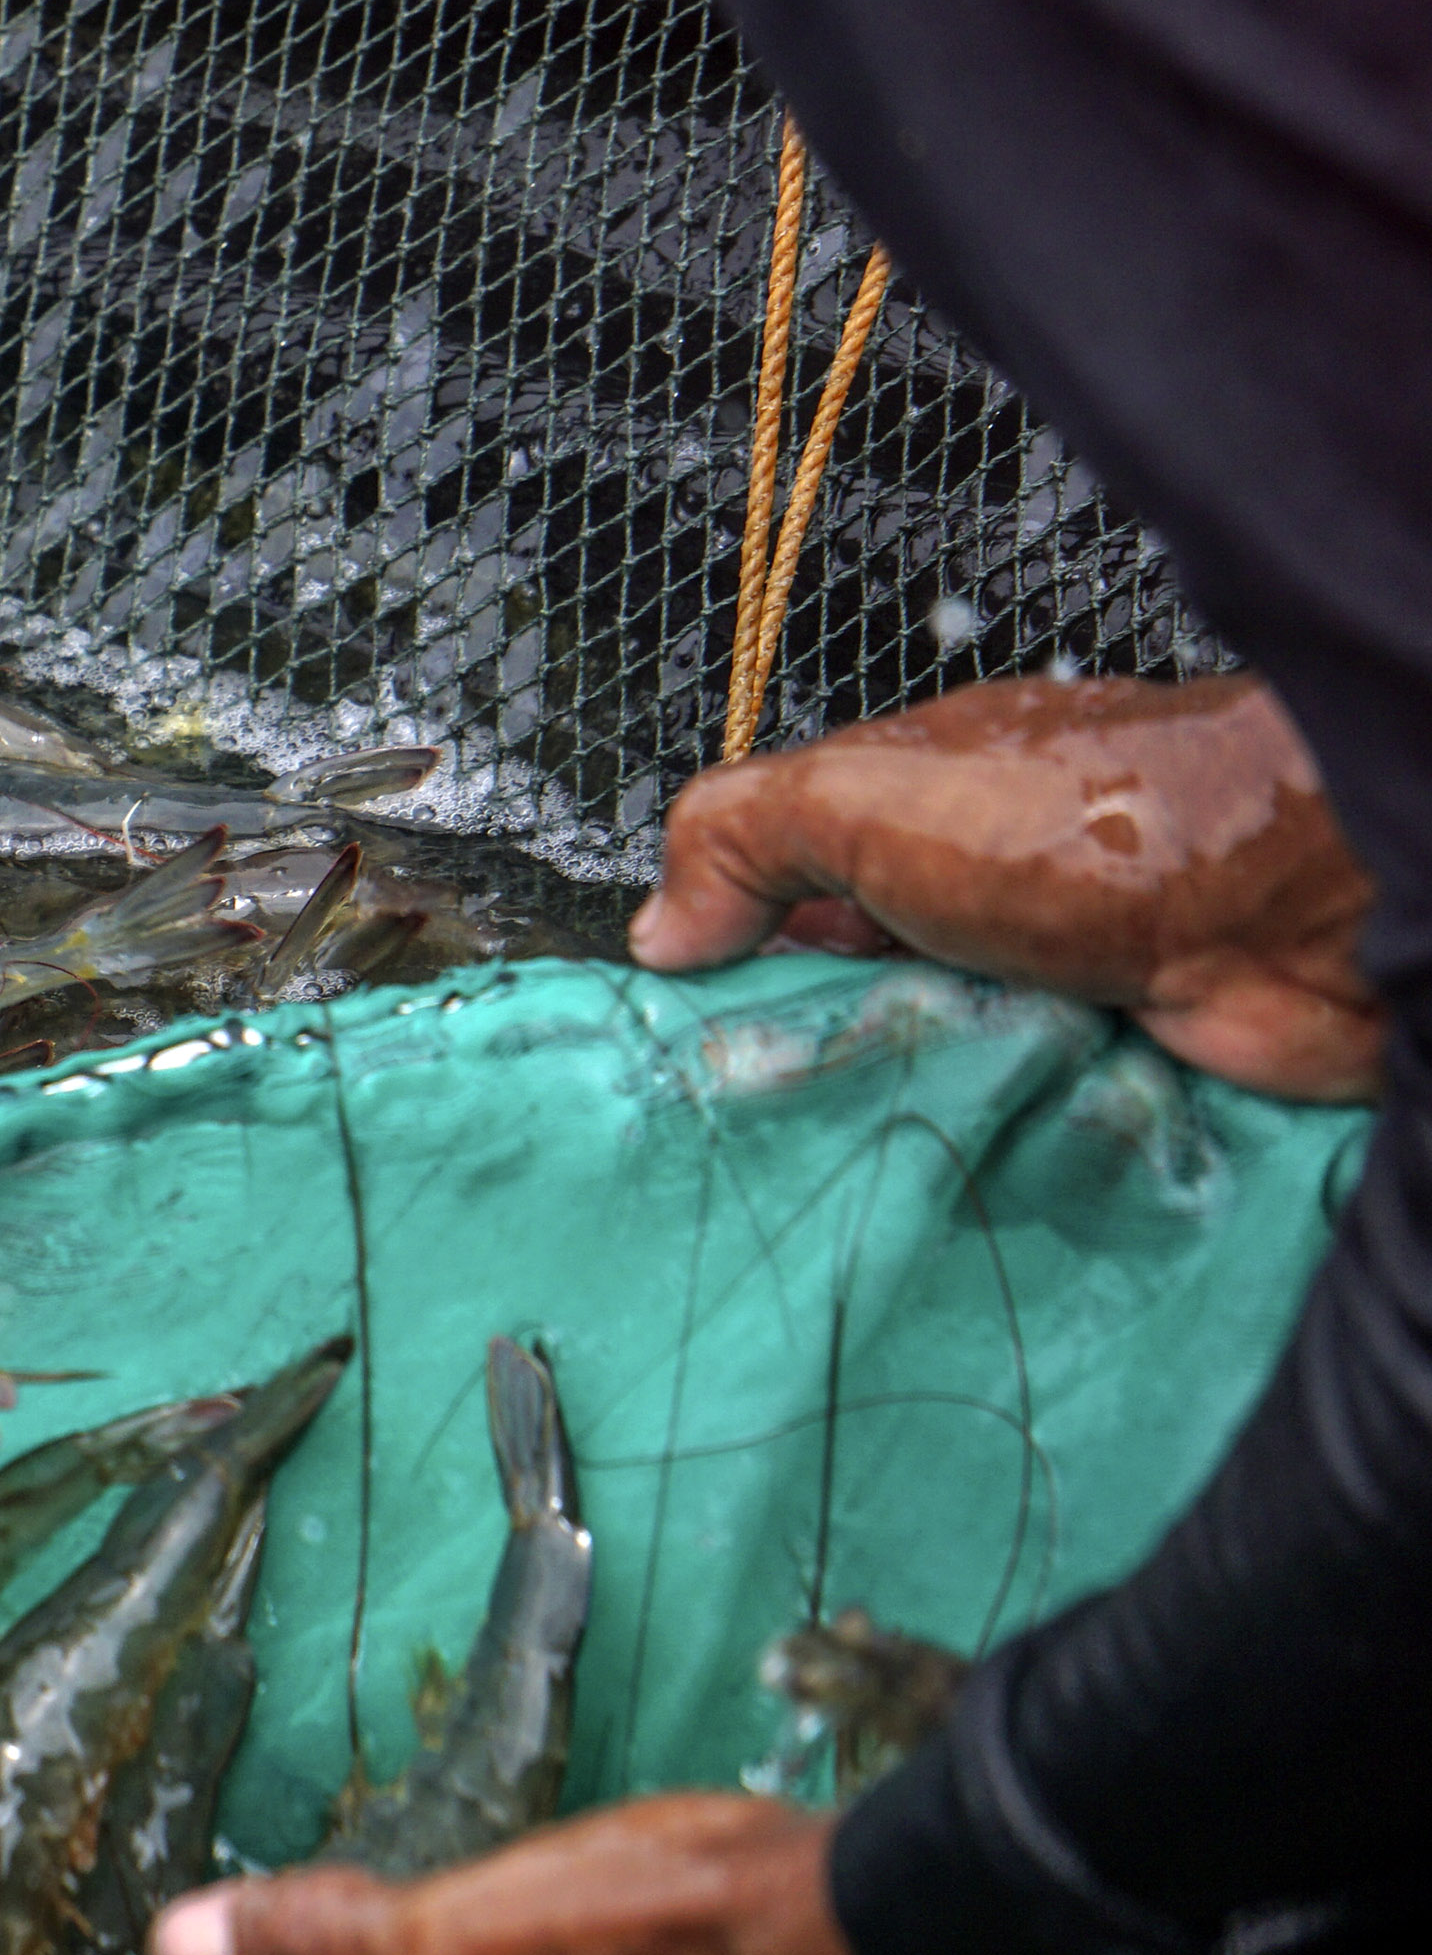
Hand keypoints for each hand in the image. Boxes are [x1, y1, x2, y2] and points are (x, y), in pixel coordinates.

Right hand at [627, 677, 1381, 1102]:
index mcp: (923, 804)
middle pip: (859, 979)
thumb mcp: (865, 795)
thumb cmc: (1087, 826)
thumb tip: (658, 929)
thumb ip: (742, 834)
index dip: (739, 942)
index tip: (696, 1016)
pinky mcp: (1116, 1060)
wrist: (1297, 906)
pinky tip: (945, 1158)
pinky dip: (985, 1137)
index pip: (795, 878)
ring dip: (896, 1097)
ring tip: (848, 1139)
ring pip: (933, 1056)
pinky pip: (1016, 1114)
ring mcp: (1055, 975)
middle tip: (767, 1094)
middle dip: (815, 1035)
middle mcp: (988, 887)